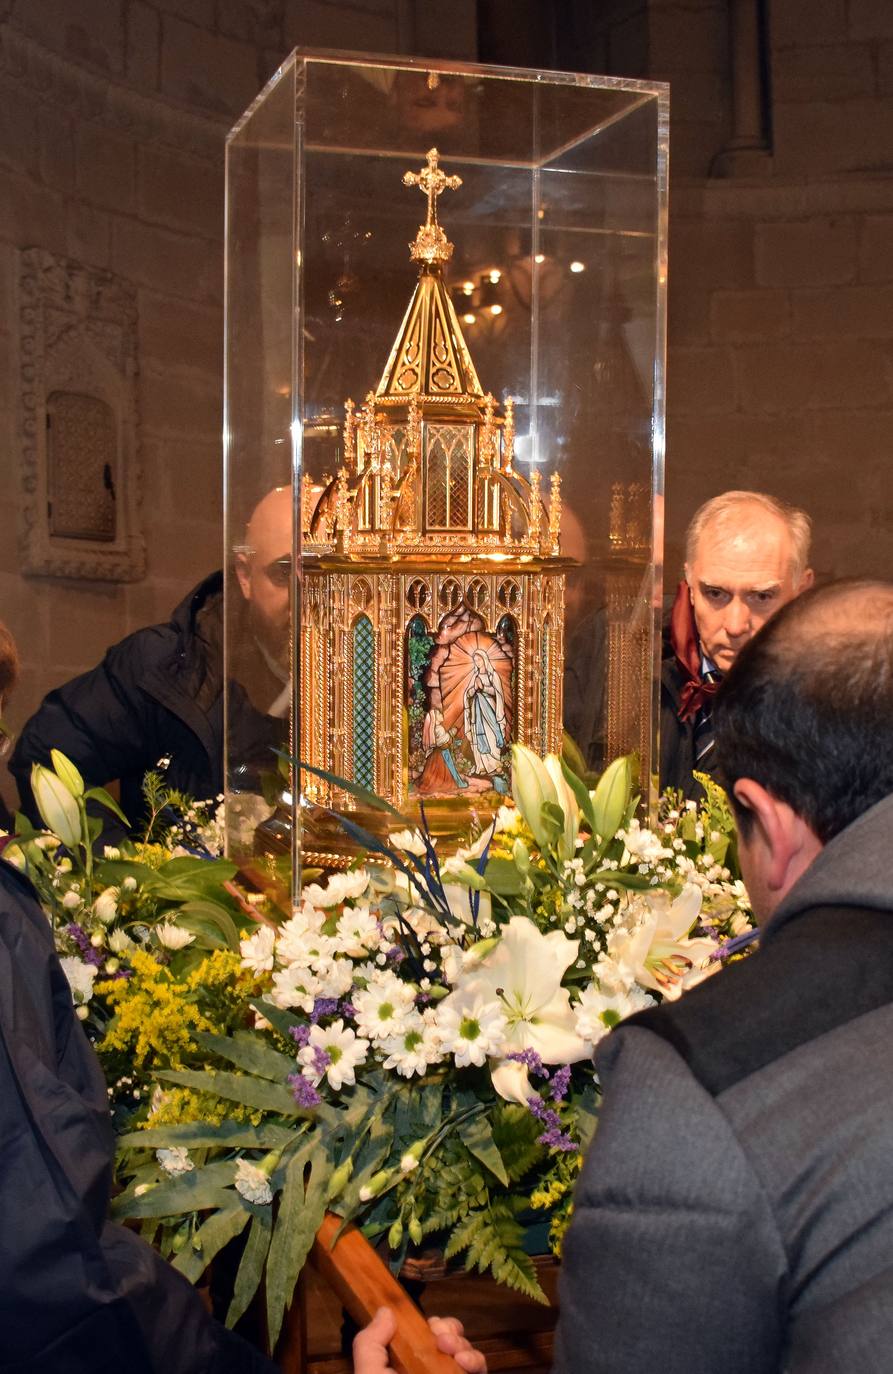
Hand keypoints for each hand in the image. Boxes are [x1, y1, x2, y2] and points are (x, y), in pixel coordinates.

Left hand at [352, 1306, 486, 1373]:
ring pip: (466, 1352)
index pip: (421, 1339)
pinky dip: (475, 1360)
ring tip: (454, 1351)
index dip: (427, 1326)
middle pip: (448, 1341)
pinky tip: (465, 1362)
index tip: (428, 1324)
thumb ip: (370, 1343)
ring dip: (462, 1344)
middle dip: (449, 1330)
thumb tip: (386, 1310)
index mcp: (405, 1368)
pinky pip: (479, 1370)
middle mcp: (429, 1373)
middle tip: (441, 1337)